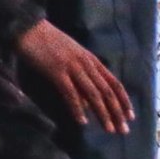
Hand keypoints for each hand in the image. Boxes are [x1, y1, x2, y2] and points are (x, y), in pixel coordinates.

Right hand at [17, 19, 133, 132]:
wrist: (28, 28)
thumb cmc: (49, 44)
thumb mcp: (72, 59)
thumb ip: (82, 79)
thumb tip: (89, 104)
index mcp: (92, 60)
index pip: (115, 83)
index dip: (124, 101)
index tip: (130, 116)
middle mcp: (86, 64)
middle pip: (107, 92)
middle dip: (117, 112)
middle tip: (124, 130)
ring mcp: (72, 67)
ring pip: (93, 94)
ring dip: (102, 114)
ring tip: (109, 129)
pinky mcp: (56, 72)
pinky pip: (71, 93)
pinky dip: (77, 108)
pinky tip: (82, 122)